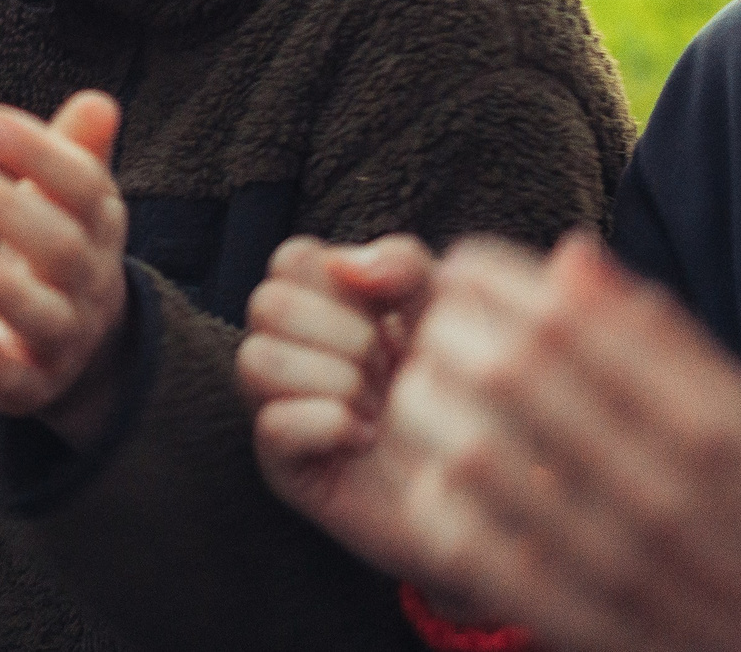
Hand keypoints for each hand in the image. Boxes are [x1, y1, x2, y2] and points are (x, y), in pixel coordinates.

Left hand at [0, 90, 129, 447]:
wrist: (89, 348)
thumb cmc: (61, 247)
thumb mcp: (73, 200)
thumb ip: (76, 152)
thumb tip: (97, 102)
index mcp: (99, 225)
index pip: (80, 184)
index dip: (33, 150)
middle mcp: (89, 280)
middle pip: (57, 245)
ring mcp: (65, 337)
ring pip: (43, 317)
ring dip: (1, 288)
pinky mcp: (34, 385)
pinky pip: (19, 381)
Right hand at [236, 234, 440, 580]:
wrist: (484, 482)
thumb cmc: (461, 388)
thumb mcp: (446, 308)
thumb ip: (402, 264)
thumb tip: (345, 265)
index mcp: (318, 302)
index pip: (290, 258)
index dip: (345, 285)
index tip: (388, 318)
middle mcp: (287, 349)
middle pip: (268, 304)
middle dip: (345, 336)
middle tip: (387, 371)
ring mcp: (277, 405)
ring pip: (256, 360)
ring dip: (334, 381)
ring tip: (376, 408)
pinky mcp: (281, 466)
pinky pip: (273, 424)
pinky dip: (328, 425)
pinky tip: (364, 440)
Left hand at [352, 235, 740, 651]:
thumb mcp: (738, 413)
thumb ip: (657, 333)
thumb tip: (569, 253)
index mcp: (705, 426)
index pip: (567, 321)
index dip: (490, 278)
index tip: (463, 267)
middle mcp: (663, 489)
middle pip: (510, 375)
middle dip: (446, 331)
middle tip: (428, 323)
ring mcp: (616, 563)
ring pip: (474, 456)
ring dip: (426, 408)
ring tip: (420, 388)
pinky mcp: (575, 621)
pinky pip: (470, 548)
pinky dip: (435, 499)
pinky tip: (436, 472)